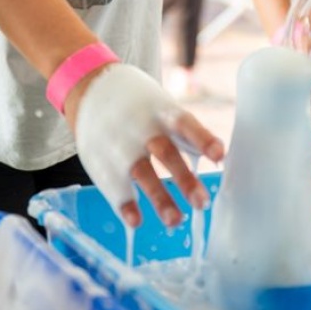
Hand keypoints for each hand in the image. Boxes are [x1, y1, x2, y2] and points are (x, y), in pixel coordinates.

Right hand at [73, 63, 222, 226]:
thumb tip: (216, 159)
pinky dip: (124, 205)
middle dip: (184, 178)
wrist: (90, 87)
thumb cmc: (138, 105)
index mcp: (162, 111)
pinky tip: (136, 222)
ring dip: (158, 198)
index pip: (185, 124)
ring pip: (140, 172)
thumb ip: (185, 133)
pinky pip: (113, 186)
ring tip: (175, 221)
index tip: (220, 156)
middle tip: (202, 203)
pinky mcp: (101, 161)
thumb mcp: (161, 107)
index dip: (203, 139)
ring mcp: (120, 145)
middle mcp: (141, 127)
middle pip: (165, 152)